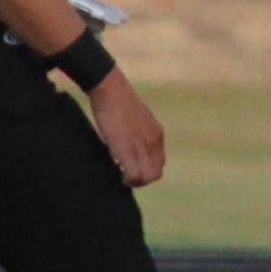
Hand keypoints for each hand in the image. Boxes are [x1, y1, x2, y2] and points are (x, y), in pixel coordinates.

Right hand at [88, 70, 165, 187]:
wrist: (110, 89)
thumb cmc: (118, 102)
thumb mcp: (136, 119)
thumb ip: (139, 133)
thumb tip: (132, 144)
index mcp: (157, 134)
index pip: (160, 163)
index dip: (147, 171)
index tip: (133, 170)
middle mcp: (154, 141)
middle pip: (155, 173)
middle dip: (142, 180)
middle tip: (126, 177)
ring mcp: (141, 145)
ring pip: (147, 177)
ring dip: (135, 182)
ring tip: (122, 177)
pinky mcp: (127, 147)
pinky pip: (134, 174)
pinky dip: (128, 180)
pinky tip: (119, 175)